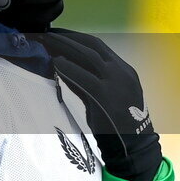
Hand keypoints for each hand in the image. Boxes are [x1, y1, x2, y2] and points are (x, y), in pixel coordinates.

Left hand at [37, 28, 161, 180]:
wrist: (133, 146)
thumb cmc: (116, 123)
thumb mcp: (104, 96)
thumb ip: (86, 80)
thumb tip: (61, 65)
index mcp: (124, 70)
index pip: (98, 46)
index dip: (76, 37)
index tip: (58, 34)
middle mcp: (122, 71)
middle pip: (92, 45)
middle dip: (68, 37)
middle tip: (47, 34)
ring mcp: (116, 81)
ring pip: (88, 55)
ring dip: (64, 46)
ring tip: (46, 42)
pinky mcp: (106, 94)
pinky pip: (83, 76)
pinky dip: (68, 67)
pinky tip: (55, 62)